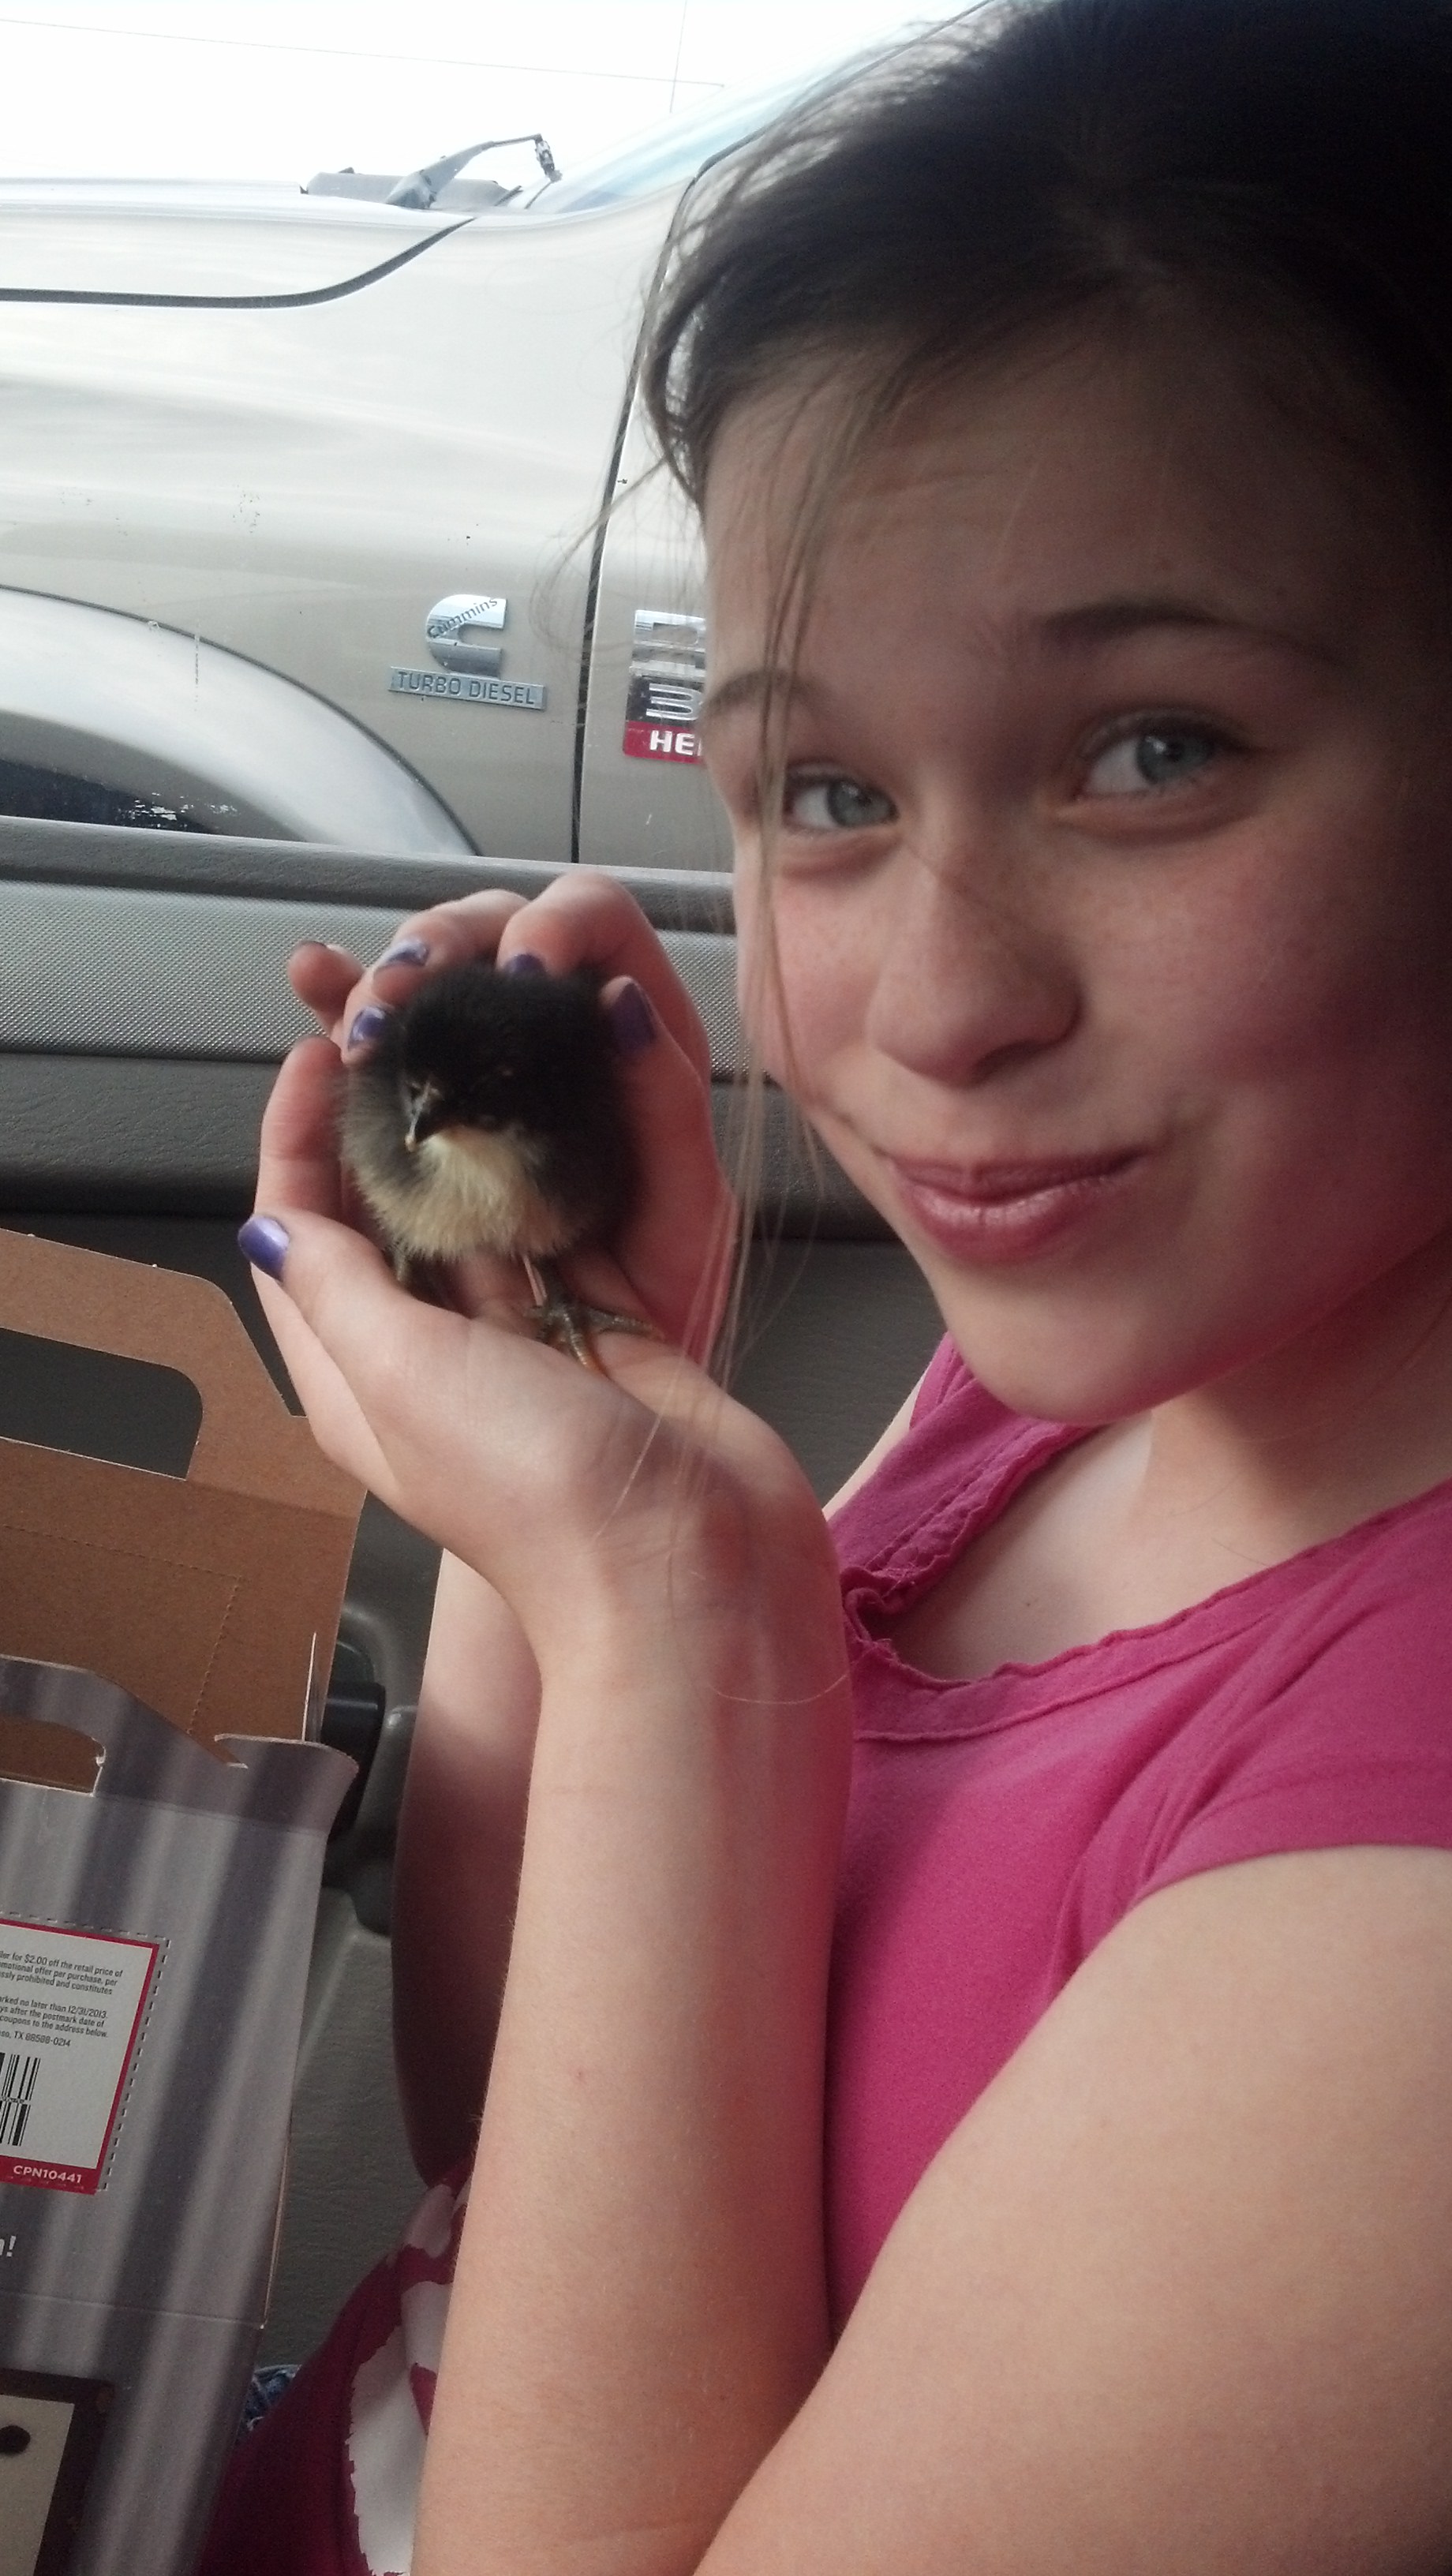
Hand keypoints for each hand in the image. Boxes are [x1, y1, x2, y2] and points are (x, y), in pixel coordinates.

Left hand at [250, 877, 817, 1653]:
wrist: (689, 1569)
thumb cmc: (539, 1489)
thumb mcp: (401, 1374)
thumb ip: (335, 1287)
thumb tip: (264, 1226)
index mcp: (359, 1379)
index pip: (298, 1234)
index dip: (296, 1136)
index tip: (318, 1047)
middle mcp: (434, 1359)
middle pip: (387, 1217)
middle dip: (386, 1121)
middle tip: (408, 1026)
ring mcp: (525, 1345)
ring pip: (483, 1214)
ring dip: (479, 1134)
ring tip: (484, 1040)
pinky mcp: (607, 1334)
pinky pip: (568, 1231)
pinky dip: (559, 1168)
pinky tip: (564, 1099)